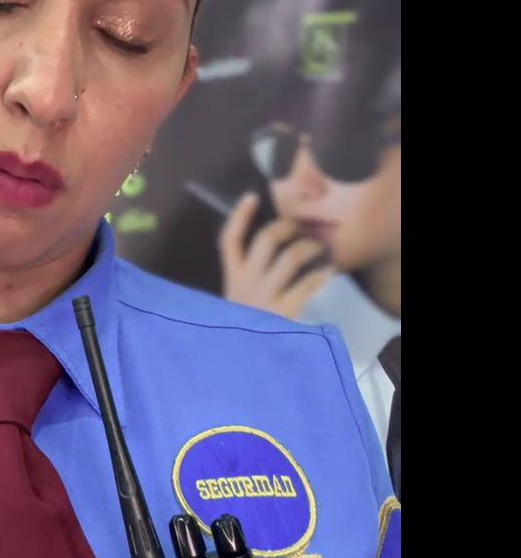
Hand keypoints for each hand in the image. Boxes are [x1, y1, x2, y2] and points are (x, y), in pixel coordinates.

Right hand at [218, 193, 334, 318]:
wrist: (237, 361)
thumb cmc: (237, 327)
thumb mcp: (233, 300)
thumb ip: (244, 278)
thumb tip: (271, 250)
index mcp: (230, 277)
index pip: (230, 239)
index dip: (240, 215)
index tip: (253, 196)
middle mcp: (245, 281)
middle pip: (266, 240)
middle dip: (287, 227)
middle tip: (299, 226)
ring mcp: (263, 296)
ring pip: (290, 257)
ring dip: (309, 247)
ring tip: (318, 247)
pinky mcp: (281, 312)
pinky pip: (305, 284)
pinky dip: (320, 275)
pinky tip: (328, 271)